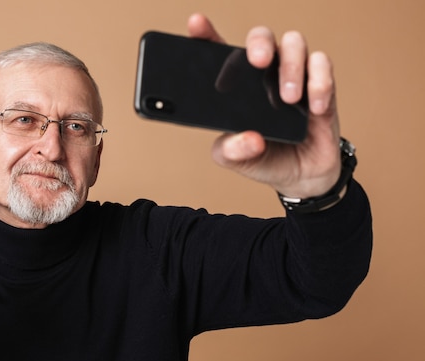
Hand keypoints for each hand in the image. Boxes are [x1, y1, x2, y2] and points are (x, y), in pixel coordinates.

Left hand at [187, 14, 342, 198]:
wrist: (301, 176)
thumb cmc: (263, 159)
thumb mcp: (235, 160)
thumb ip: (231, 151)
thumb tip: (249, 139)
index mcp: (236, 86)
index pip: (219, 53)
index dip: (207, 34)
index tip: (196, 24)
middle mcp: (264, 74)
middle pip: (261, 37)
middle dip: (259, 43)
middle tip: (258, 62)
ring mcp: (294, 76)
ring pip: (294, 43)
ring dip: (292, 67)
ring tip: (288, 98)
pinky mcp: (321, 85)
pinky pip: (323, 65)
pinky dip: (320, 82)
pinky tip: (314, 108)